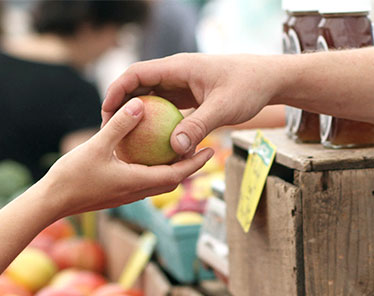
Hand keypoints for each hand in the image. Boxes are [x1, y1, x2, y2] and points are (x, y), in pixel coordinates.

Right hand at [43, 97, 213, 216]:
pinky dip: (153, 170)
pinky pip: (143, 181)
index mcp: (137, 182)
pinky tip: (147, 155)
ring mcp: (126, 195)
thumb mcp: (96, 146)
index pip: (176, 175)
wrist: (52, 202)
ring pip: (158, 182)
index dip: (195, 163)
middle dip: (190, 166)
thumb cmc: (72, 177)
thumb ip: (119, 125)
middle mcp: (136, 192)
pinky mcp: (116, 194)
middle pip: (172, 180)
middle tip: (203, 149)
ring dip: (172, 169)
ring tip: (181, 151)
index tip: (211, 150)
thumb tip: (140, 104)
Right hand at [101, 53, 278, 156]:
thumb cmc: (248, 87)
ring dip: (136, 117)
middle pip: (137, 86)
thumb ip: (198, 127)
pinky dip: (154, 124)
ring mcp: (181, 85)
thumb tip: (175, 149)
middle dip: (120, 106)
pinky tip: (150, 145)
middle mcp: (175, 74)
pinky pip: (164, 110)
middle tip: (108, 131)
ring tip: (123, 140)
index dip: (117, 91)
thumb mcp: (223, 108)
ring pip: (149, 99)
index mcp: (178, 67)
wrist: (268, 80)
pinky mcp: (188, 97)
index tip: (106, 112)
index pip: (136, 74)